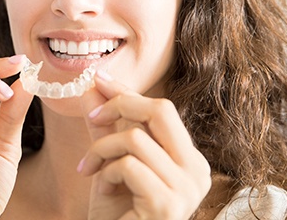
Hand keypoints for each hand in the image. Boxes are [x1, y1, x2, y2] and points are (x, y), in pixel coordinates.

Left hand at [80, 71, 210, 219]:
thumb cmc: (118, 211)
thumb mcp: (112, 161)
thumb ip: (106, 126)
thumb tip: (93, 88)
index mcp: (189, 157)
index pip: (161, 109)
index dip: (128, 92)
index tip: (99, 80)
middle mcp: (196, 169)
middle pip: (161, 110)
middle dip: (121, 104)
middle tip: (94, 117)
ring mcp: (187, 188)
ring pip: (136, 137)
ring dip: (103, 148)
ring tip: (90, 168)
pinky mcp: (168, 204)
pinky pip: (128, 165)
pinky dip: (106, 171)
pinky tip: (101, 190)